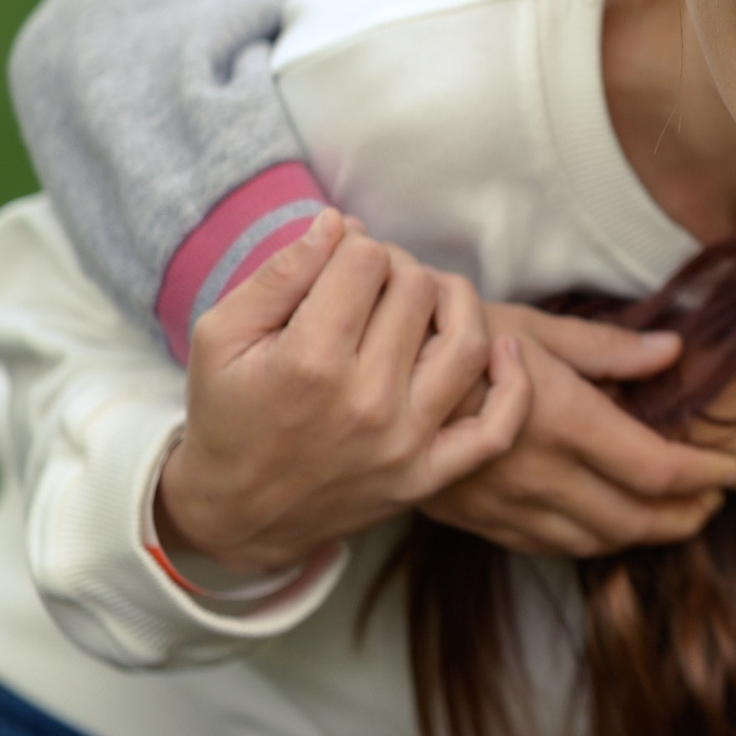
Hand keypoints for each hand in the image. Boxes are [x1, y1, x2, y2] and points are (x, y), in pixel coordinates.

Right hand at [157, 211, 529, 575]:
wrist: (235, 513)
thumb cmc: (227, 413)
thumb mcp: (222, 335)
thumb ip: (281, 273)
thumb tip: (339, 222)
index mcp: (309, 363)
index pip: (366, 262)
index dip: (354, 246)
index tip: (340, 263)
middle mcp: (366, 402)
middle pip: (417, 291)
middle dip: (396, 268)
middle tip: (374, 281)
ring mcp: (403, 442)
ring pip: (466, 340)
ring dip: (454, 302)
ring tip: (427, 296)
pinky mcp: (427, 475)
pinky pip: (496, 429)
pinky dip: (513, 384)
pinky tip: (504, 347)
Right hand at [417, 303, 735, 556]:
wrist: (360, 380)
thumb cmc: (449, 335)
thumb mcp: (530, 325)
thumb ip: (607, 349)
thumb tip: (673, 352)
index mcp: (565, 421)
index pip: (657, 469)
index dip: (702, 475)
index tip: (728, 469)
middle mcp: (540, 474)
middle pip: (634, 519)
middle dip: (684, 516)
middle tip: (711, 502)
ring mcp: (504, 505)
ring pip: (593, 542)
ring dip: (643, 536)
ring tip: (674, 518)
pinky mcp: (475, 520)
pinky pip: (547, 546)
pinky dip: (590, 542)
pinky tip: (605, 527)